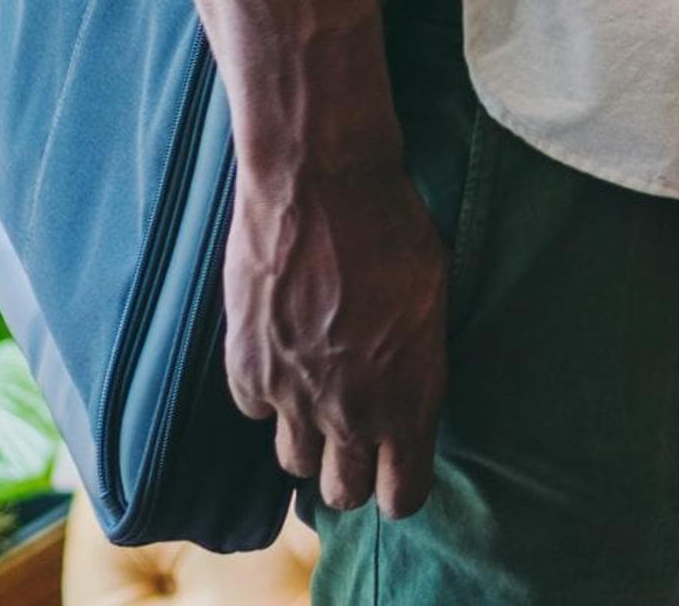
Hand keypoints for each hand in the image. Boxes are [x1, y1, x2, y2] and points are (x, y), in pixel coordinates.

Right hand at [222, 153, 449, 515]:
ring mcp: (292, 394)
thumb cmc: (395, 230)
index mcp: (407, 398)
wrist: (322, 185)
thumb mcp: (432, 301)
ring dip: (307, 439)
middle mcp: (349, 410)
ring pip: (294, 461)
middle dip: (352, 474)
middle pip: (342, 490)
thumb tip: (408, 395)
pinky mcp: (245, 368)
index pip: (401, 493)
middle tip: (354, 445)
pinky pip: (255, 411)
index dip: (398, 488)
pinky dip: (267, 395)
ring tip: (317, 402)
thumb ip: (417, 366)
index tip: (396, 475)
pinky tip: (282, 359)